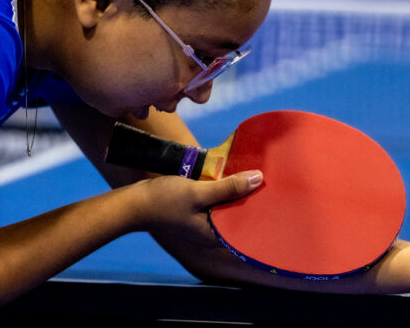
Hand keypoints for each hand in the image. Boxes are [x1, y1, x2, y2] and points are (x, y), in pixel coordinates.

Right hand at [135, 170, 263, 246]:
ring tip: (256, 175)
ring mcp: (203, 222)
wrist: (133, 202)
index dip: (261, 213)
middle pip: (238, 215)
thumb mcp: (198, 192)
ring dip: (237, 191)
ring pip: (227, 206)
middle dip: (251, 199)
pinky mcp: (196, 210)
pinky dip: (223, 189)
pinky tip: (232, 174)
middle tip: (270, 182)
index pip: (246, 228)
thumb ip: (228, 187)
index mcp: (214, 236)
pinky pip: (216, 200)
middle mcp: (211, 232)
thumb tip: (258, 179)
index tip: (276, 197)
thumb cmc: (164, 201)